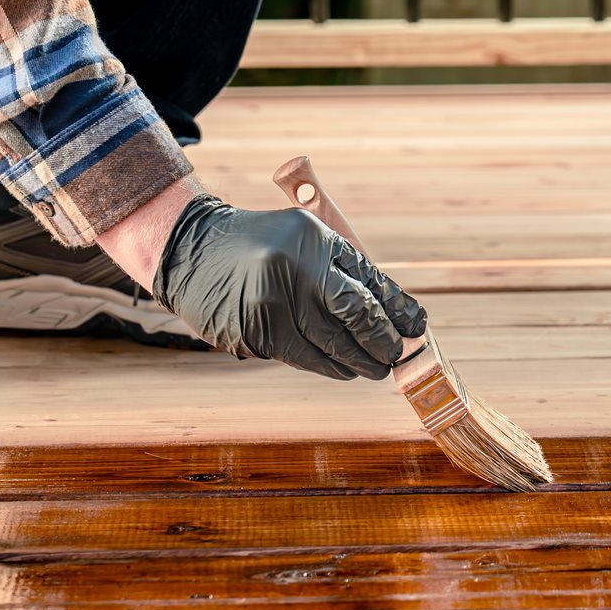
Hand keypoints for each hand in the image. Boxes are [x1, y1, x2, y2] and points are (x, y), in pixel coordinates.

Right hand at [150, 194, 425, 379]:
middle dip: (383, 341)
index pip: (368, 284)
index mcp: (315, 240)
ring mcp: (272, 303)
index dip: (396, 311)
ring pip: (330, 344)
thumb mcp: (308, 239)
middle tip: (397, 355)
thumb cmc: (265, 244)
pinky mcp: (254, 331)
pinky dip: (328, 367)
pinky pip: (302, 357)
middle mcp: (294, 270)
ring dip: (360, 361)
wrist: (194, 251)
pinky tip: (343, 370)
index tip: (416, 328)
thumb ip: (348, 270)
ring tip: (376, 368)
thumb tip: (396, 313)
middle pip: (354, 316)